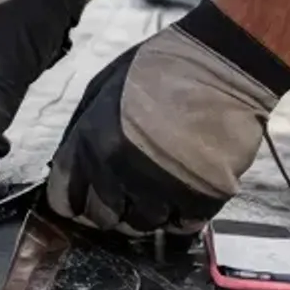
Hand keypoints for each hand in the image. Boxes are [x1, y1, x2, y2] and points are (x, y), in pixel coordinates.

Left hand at [44, 0, 289, 235]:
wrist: (225, 64)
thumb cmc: (162, 69)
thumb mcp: (102, 87)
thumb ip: (83, 130)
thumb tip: (71, 165)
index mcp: (90, 142)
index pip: (64, 199)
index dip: (73, 202)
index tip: (83, 199)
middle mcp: (119, 172)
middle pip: (101, 218)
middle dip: (110, 209)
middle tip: (126, 194)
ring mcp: (160, 188)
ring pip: (140, 226)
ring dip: (146, 213)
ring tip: (158, 190)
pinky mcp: (200, 198)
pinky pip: (181, 226)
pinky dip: (181, 216)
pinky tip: (184, 195)